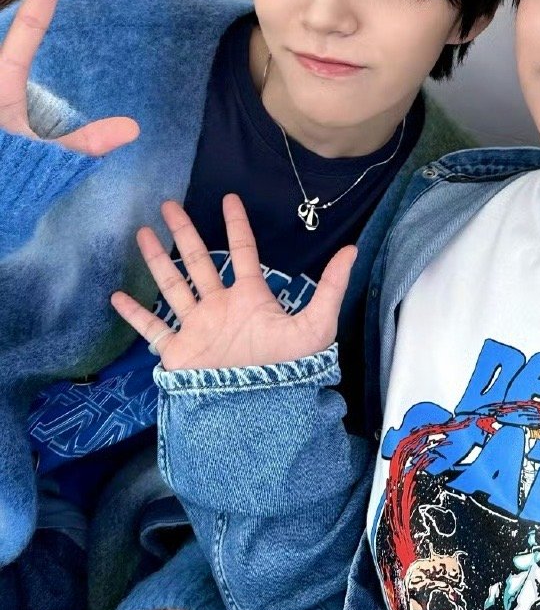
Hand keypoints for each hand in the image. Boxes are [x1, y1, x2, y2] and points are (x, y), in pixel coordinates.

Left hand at [0, 0, 137, 153]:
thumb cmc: (5, 176)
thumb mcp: (42, 159)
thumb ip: (84, 144)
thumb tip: (131, 127)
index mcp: (2, 85)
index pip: (29, 30)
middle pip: (13, 40)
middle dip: (32, 13)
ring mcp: (2, 102)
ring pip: (10, 64)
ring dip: (25, 46)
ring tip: (43, 22)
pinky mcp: (5, 116)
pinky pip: (11, 79)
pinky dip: (19, 70)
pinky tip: (29, 89)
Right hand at [111, 192, 355, 370]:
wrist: (262, 409)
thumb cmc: (290, 368)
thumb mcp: (316, 324)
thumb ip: (331, 286)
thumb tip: (352, 249)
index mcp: (251, 296)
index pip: (243, 252)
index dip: (236, 225)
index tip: (229, 199)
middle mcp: (221, 306)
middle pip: (199, 260)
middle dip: (185, 232)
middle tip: (168, 205)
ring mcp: (198, 326)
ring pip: (173, 285)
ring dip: (157, 260)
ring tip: (142, 234)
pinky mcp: (179, 351)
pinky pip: (153, 329)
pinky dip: (134, 314)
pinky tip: (117, 297)